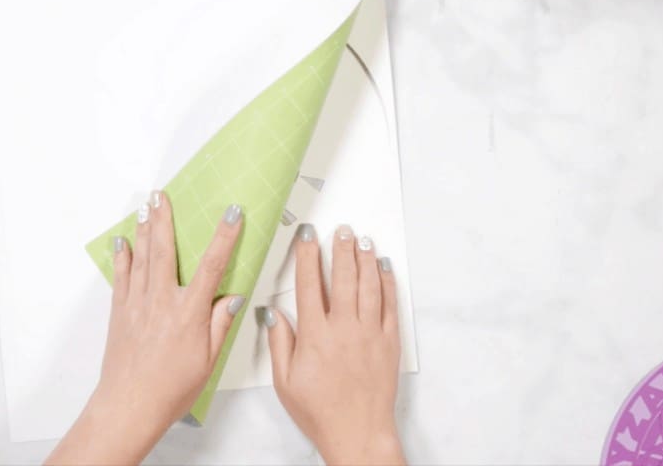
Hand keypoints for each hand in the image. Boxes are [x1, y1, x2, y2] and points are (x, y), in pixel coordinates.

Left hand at [47, 191, 244, 464]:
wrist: (129, 405)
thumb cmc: (171, 389)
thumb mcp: (208, 361)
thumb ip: (219, 325)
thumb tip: (232, 297)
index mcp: (189, 313)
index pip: (212, 265)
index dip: (224, 236)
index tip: (232, 212)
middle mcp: (162, 301)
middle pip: (165, 250)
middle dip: (165, 219)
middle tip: (163, 194)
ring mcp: (138, 304)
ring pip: (142, 257)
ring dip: (145, 229)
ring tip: (146, 207)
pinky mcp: (120, 312)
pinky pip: (122, 276)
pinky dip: (122, 257)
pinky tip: (123, 241)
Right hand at [263, 224, 404, 465]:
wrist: (357, 434)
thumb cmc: (319, 412)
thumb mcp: (284, 381)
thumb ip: (279, 344)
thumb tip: (273, 314)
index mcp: (314, 335)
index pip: (308, 284)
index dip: (307, 256)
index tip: (307, 236)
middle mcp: (343, 328)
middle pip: (341, 277)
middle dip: (340, 249)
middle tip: (341, 229)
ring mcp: (369, 333)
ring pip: (367, 285)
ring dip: (364, 259)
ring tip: (362, 240)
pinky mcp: (388, 342)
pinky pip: (390, 305)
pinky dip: (388, 283)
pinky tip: (384, 268)